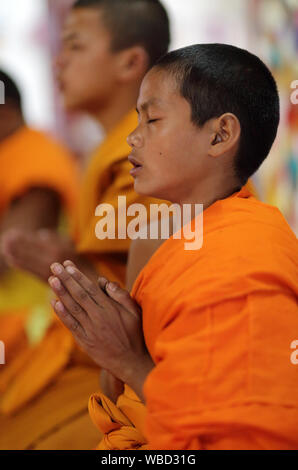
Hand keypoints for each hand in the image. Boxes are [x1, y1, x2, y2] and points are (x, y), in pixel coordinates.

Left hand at [1, 229, 85, 281]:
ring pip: (28, 261)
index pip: (36, 242)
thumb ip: (54, 237)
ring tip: (5, 248)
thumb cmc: (76, 257)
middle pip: (30, 251)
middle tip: (5, 239)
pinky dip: (21, 265)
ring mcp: (48, 270)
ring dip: (15, 254)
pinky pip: (31, 271)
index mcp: (57, 248)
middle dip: (16, 245)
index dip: (23, 238)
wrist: (85, 278)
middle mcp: (52, 259)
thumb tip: (39, 234)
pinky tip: (12, 260)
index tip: (12, 232)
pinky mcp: (46, 279)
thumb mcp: (69, 243)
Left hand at [48, 261, 153, 399]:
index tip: (67, 266)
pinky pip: (71, 324)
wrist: (131, 362)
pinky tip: (54, 303)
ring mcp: (89, 329)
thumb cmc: (135, 334)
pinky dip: (62, 314)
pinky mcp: (84, 341)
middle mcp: (97, 317)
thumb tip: (105, 281)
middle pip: (78, 294)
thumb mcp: (134, 312)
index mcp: (110, 308)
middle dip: (65, 279)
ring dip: (61, 292)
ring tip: (51, 279)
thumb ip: (121, 295)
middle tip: (54, 266)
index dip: (77, 276)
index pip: (90, 288)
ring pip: (72, 307)